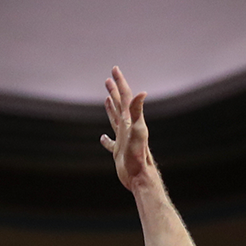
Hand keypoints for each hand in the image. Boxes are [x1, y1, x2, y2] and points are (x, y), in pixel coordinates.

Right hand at [100, 66, 153, 189]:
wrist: (140, 176)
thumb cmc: (139, 155)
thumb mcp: (138, 131)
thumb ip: (137, 112)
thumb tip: (142, 92)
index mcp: (130, 120)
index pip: (125, 96)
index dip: (120, 82)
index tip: (114, 69)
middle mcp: (127, 127)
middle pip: (120, 104)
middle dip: (115, 90)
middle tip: (108, 79)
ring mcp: (123, 139)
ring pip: (115, 119)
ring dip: (111, 108)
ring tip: (108, 99)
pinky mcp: (119, 151)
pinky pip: (110, 142)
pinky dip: (105, 139)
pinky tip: (102, 137)